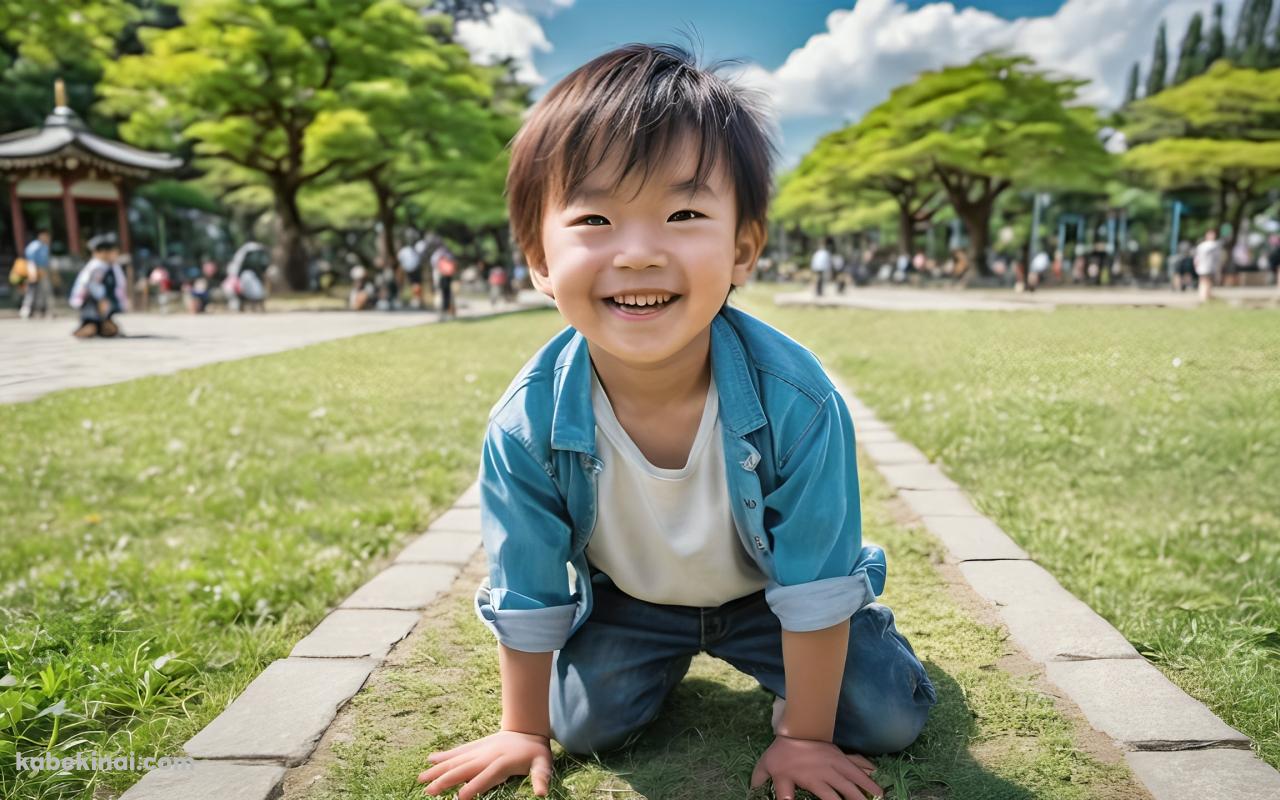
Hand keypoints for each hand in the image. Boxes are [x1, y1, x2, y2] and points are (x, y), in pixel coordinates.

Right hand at [417, 730, 552, 799]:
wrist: (528, 727)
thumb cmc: (536, 752)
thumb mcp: (543, 764)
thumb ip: (541, 778)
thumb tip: (542, 794)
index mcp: (503, 763)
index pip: (487, 777)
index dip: (474, 787)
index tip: (459, 798)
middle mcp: (487, 755)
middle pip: (464, 768)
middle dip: (447, 780)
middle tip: (429, 791)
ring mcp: (479, 750)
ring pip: (456, 760)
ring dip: (438, 769)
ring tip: (421, 778)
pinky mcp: (475, 746)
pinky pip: (457, 751)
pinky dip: (444, 755)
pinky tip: (429, 760)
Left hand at [750, 735, 882, 799]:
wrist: (789, 727)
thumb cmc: (780, 754)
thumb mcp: (772, 771)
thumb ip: (780, 789)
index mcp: (813, 778)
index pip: (830, 799)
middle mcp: (827, 771)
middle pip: (847, 788)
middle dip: (858, 798)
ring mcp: (835, 760)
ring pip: (855, 774)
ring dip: (868, 784)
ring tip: (880, 794)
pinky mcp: (838, 752)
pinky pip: (855, 759)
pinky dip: (866, 765)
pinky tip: (875, 770)